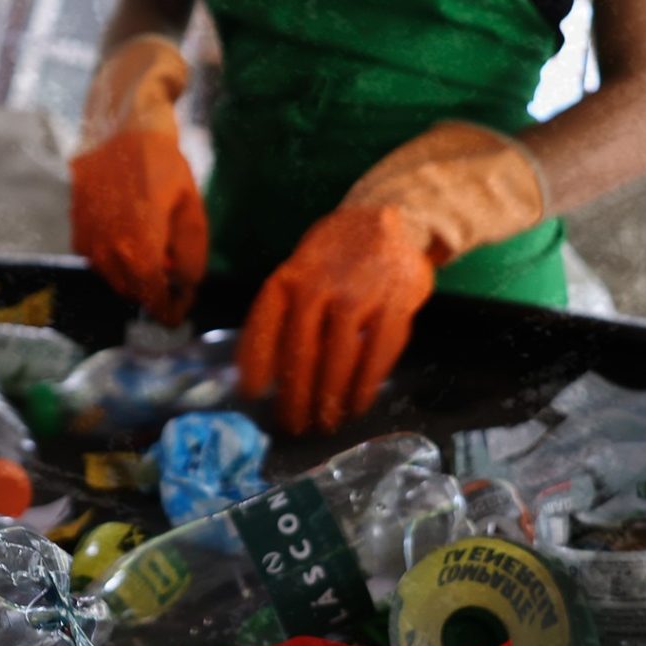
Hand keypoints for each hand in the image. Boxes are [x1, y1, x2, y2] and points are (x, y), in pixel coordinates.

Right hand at [70, 130, 207, 325]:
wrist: (121, 129)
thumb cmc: (164, 166)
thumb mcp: (192, 209)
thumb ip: (191, 256)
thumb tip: (185, 287)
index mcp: (139, 247)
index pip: (152, 298)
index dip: (169, 310)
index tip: (180, 310)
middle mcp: (107, 250)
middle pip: (132, 292)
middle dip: (154, 291)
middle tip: (174, 275)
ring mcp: (86, 240)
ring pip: (113, 277)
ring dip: (134, 274)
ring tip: (156, 248)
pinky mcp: (75, 228)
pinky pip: (98, 259)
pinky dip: (116, 258)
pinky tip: (132, 233)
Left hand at [237, 205, 433, 434]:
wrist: (388, 220)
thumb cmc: (334, 257)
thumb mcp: (300, 271)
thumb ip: (283, 312)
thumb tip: (259, 369)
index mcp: (289, 278)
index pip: (264, 325)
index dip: (256, 363)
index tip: (251, 394)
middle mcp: (319, 287)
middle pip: (301, 353)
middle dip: (295, 397)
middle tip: (293, 425)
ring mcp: (358, 297)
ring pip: (337, 360)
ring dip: (328, 399)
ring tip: (324, 422)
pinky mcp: (394, 307)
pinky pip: (376, 357)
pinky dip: (364, 388)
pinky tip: (356, 405)